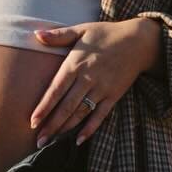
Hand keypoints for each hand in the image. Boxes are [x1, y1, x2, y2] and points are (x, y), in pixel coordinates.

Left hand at [29, 18, 164, 144]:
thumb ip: (58, 35)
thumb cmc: (107, 34)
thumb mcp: (82, 29)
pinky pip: (100, 115)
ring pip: (80, 113)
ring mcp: (102, 88)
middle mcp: (88, 78)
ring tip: (51, 142)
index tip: (32, 122)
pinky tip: (79, 140)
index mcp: (76, 63)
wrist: (139, 40)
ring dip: (65, 128)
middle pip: (66, 106)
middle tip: (38, 141)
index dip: (44, 107)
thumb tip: (35, 34)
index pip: (56, 90)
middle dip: (51, 125)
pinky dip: (90, 129)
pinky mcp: (114, 95)